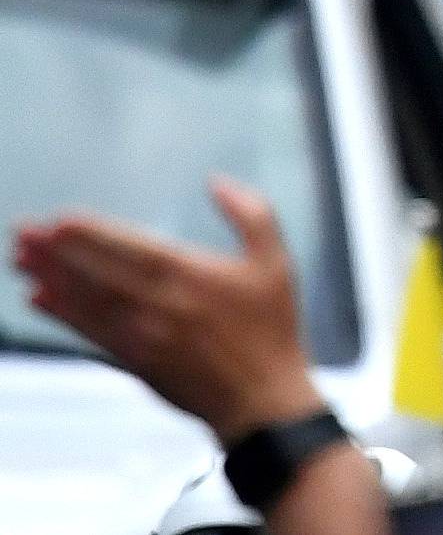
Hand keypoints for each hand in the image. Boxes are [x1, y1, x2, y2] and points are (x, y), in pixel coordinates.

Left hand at [12, 178, 320, 442]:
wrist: (261, 401)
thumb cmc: (271, 329)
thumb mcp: (276, 261)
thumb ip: (250, 213)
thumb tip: (217, 182)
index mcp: (191, 276)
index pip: (129, 249)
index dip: (91, 235)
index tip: (58, 221)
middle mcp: (158, 306)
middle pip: (98, 274)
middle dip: (57, 252)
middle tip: (22, 232)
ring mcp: (142, 338)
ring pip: (87, 303)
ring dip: (51, 279)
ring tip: (20, 259)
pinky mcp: (135, 362)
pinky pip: (91, 334)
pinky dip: (63, 316)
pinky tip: (41, 300)